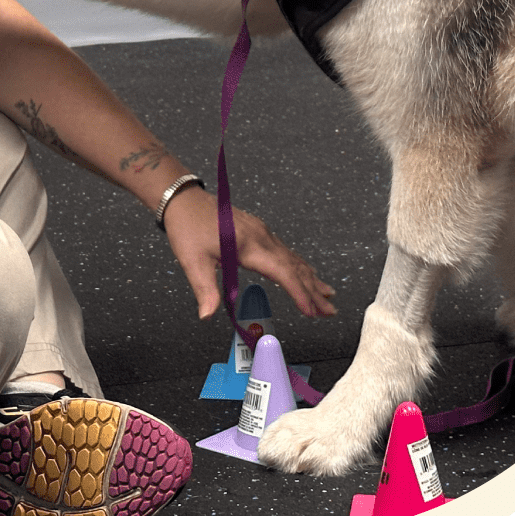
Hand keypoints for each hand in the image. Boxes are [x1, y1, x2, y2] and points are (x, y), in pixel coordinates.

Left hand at [162, 183, 336, 319]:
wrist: (184, 199)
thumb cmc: (188, 227)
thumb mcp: (192, 261)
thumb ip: (205, 289)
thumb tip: (207, 316)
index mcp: (248, 245)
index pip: (282, 272)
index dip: (299, 293)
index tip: (312, 311)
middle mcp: (261, 236)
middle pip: (294, 266)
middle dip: (313, 290)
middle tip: (330, 311)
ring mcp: (262, 232)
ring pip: (293, 258)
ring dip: (310, 279)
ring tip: (327, 296)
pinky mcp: (258, 231)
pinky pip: (285, 251)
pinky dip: (299, 266)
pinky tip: (307, 273)